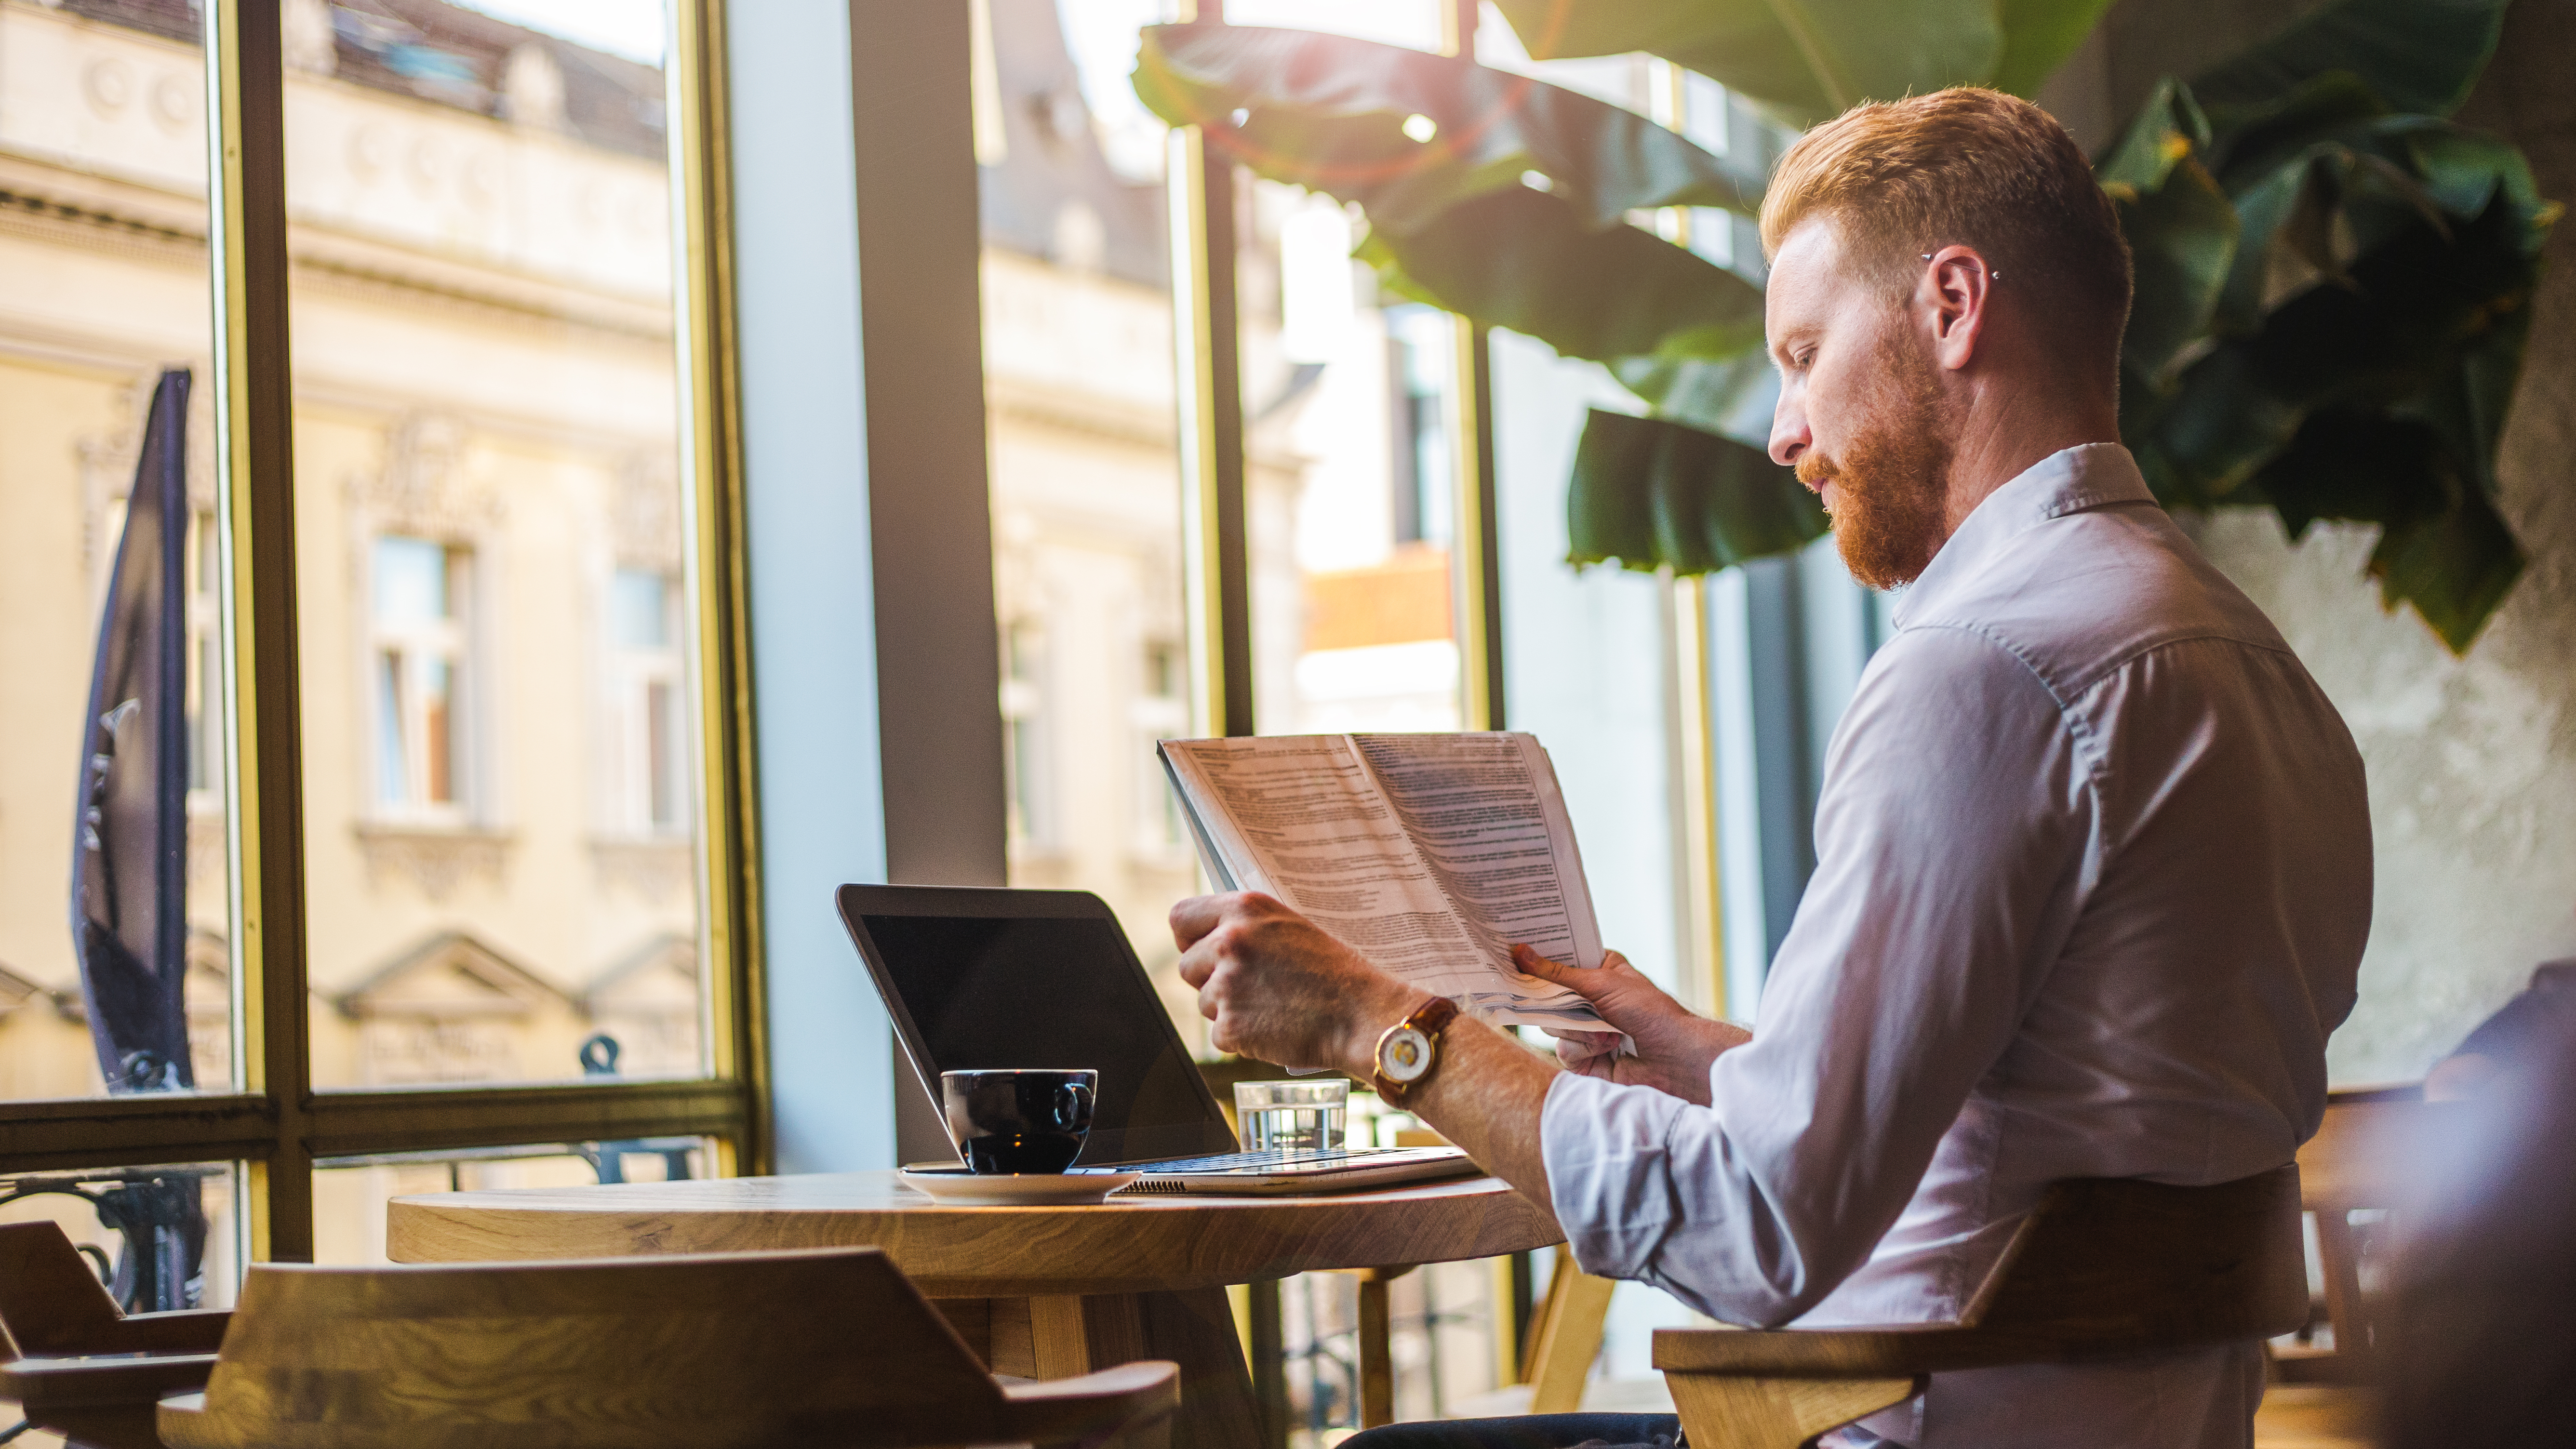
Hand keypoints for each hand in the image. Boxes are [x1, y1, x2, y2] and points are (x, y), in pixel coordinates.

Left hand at [1172, 893, 1416, 1072]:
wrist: (1362, 1015)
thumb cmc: (1333, 972)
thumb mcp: (1289, 927)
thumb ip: (1246, 927)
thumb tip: (1208, 938)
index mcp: (1244, 909)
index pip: (1181, 917)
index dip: (1190, 938)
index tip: (1202, 950)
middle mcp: (1229, 941)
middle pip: (1187, 966)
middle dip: (1210, 979)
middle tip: (1252, 986)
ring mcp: (1227, 985)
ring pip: (1204, 1003)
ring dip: (1229, 1009)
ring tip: (1273, 1005)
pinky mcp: (1230, 1026)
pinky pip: (1221, 1035)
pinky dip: (1243, 1038)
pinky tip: (1275, 1027)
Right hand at [1514, 944, 1748, 1104]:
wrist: (1675, 1060)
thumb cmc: (1649, 1012)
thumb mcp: (1601, 983)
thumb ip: (1557, 972)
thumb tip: (1519, 952)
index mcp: (1601, 972)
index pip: (1561, 962)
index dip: (1539, 959)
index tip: (1514, 951)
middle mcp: (1592, 1001)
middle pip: (1548, 996)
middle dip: (1551, 1000)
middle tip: (1540, 993)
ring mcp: (1587, 1030)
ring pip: (1552, 1026)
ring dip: (1576, 1029)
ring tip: (1606, 1032)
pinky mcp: (1585, 1059)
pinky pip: (1563, 1051)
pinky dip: (1582, 1050)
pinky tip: (1606, 1049)